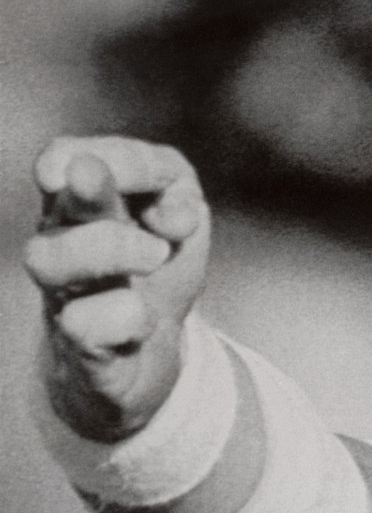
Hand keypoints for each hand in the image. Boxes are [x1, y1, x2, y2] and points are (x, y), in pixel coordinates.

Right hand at [24, 137, 210, 441]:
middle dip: (89, 192)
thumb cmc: (159, 272)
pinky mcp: (80, 344)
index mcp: (82, 202)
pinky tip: (142, 317)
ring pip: (49, 261)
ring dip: (112, 250)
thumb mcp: (180, 221)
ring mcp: (64, 292)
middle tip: (112, 185)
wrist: (148, 354)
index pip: (69, 159)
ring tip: (156, 254)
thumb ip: (178, 203)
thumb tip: (177, 216)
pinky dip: (123, 317)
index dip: (110, 158)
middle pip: (60, 209)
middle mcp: (62, 241)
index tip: (150, 174)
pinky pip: (84, 326)